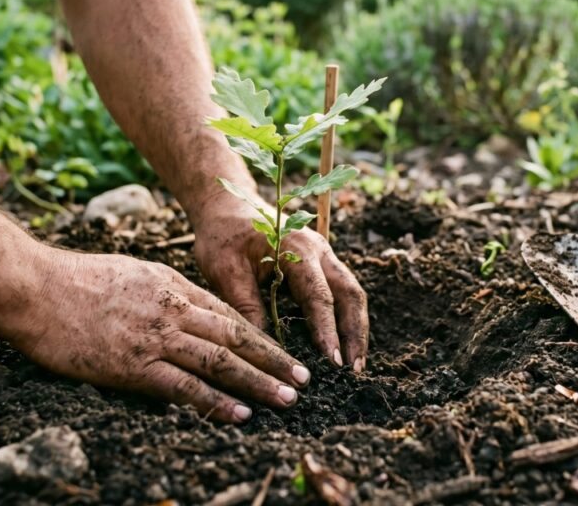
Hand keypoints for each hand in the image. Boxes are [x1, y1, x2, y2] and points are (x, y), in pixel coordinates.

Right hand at [0, 249, 310, 422]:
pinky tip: (240, 414)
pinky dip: (216, 401)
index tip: (282, 351)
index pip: (227, 312)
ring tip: (286, 398)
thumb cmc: (76, 280)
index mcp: (172, 284)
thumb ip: (163, 291)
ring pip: (220, 361)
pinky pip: (185, 386)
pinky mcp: (134, 365)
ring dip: (258, 382)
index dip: (259, 334)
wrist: (36, 288)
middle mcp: (172, 308)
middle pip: (235, 336)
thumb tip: (187, 312)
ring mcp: (155, 337)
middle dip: (273, 359)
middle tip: (302, 378)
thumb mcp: (132, 273)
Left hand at [191, 196, 368, 371]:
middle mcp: (319, 251)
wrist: (225, 208)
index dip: (327, 329)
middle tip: (355, 369)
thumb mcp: (225, 271)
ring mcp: (324, 257)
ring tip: (354, 364)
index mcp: (296, 248)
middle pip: (350, 293)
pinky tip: (342, 345)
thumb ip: (246, 306)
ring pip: (351, 293)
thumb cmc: (222, 237)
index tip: (333, 360)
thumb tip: (266, 349)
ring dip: (356, 328)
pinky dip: (346, 319)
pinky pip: (341, 292)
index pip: (319, 295)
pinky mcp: (320, 265)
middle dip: (356, 332)